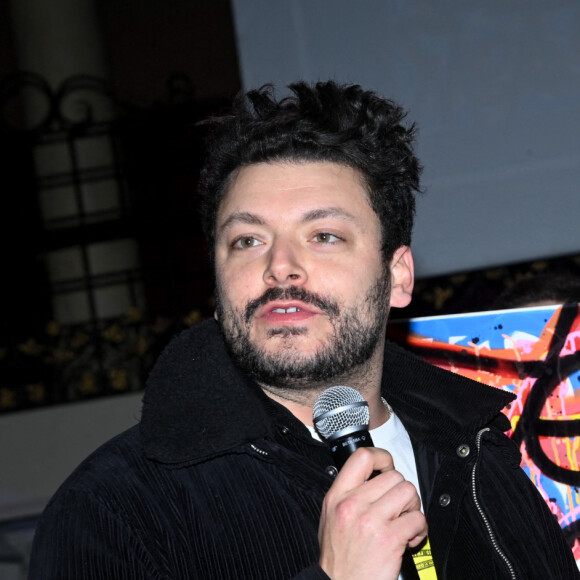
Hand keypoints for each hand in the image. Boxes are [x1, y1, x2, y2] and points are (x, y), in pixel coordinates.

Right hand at [318, 447, 426, 579]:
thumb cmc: (337, 558)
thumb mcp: (330, 518)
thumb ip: (347, 494)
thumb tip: (373, 479)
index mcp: (337, 496)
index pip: (362, 457)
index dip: (381, 457)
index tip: (387, 468)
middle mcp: (353, 504)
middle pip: (394, 476)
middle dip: (402, 492)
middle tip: (399, 508)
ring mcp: (371, 520)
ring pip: (408, 492)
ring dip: (412, 508)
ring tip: (404, 522)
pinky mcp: (390, 538)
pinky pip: (418, 519)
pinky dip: (420, 529)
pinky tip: (409, 538)